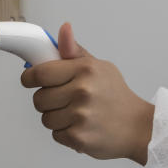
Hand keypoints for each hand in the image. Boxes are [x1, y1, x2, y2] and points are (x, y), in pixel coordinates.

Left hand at [21, 23, 153, 163]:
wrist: (138, 127)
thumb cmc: (116, 96)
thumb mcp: (98, 67)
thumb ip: (74, 52)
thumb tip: (64, 29)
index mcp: (85, 70)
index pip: (40, 73)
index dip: (29, 78)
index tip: (30, 80)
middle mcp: (82, 91)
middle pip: (38, 99)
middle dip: (46, 100)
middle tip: (64, 100)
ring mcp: (80, 116)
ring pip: (45, 119)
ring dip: (56, 118)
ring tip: (76, 114)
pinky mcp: (79, 138)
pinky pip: (55, 135)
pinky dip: (65, 133)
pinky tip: (81, 126)